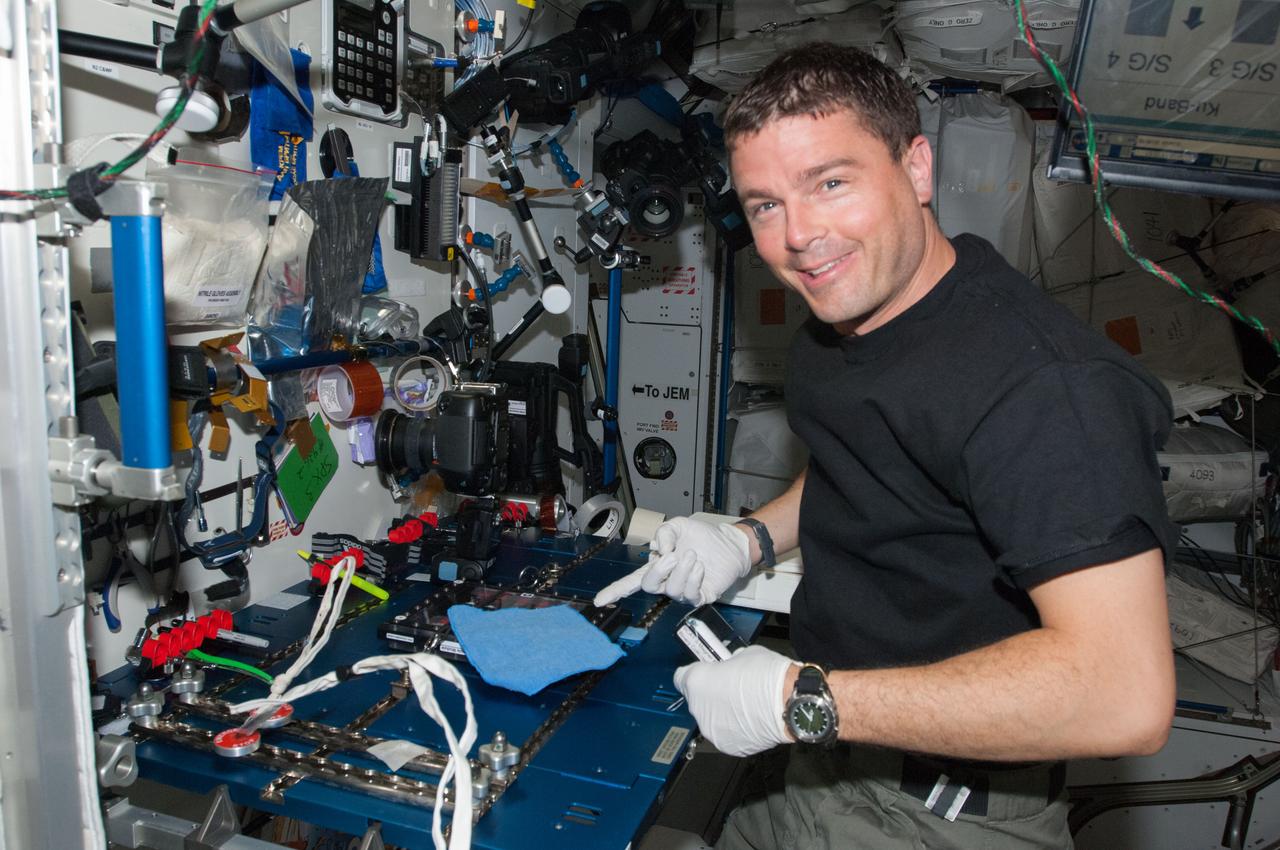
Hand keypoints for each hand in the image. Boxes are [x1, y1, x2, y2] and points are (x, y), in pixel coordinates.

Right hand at [592, 517, 751, 607]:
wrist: (728, 543)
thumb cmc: (702, 537)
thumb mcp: (677, 526)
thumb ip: (664, 533)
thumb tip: (659, 549)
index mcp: (657, 566)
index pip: (631, 582)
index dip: (615, 591)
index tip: (600, 600)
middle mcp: (667, 581)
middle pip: (648, 586)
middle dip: (659, 571)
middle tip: (673, 556)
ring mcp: (682, 591)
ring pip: (671, 589)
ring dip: (682, 569)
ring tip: (693, 555)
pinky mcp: (699, 596)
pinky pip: (690, 594)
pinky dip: (694, 578)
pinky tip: (700, 567)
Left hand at [674, 645, 796, 756]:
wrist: (789, 703)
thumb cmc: (768, 677)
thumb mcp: (743, 655)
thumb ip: (727, 664)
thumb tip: (729, 668)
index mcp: (697, 681)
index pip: (681, 677)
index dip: (695, 673)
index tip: (705, 673)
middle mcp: (699, 708)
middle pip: (697, 699)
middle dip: (710, 693)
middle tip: (731, 687)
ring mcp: (712, 729)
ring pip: (710, 718)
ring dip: (721, 712)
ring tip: (743, 704)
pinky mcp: (728, 745)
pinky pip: (725, 733)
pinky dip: (733, 727)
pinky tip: (749, 718)